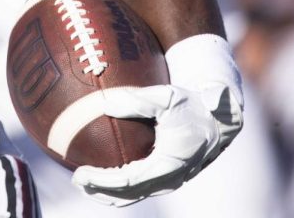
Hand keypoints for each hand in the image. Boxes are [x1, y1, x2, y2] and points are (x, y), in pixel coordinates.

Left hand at [71, 80, 242, 206]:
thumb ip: (137, 100)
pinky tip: (102, 175)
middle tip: (76, 180)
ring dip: (108, 193)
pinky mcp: (167, 176)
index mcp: (168, 163)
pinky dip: (119, 187)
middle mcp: (169, 178)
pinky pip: (140, 188)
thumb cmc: (191, 105)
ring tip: (83, 182)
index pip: (128, 180)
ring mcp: (169, 180)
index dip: (102, 181)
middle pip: (128, 194)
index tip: (80, 173)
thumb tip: (103, 103)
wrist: (218, 118)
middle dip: (100, 191)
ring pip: (134, 195)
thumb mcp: (167, 97)